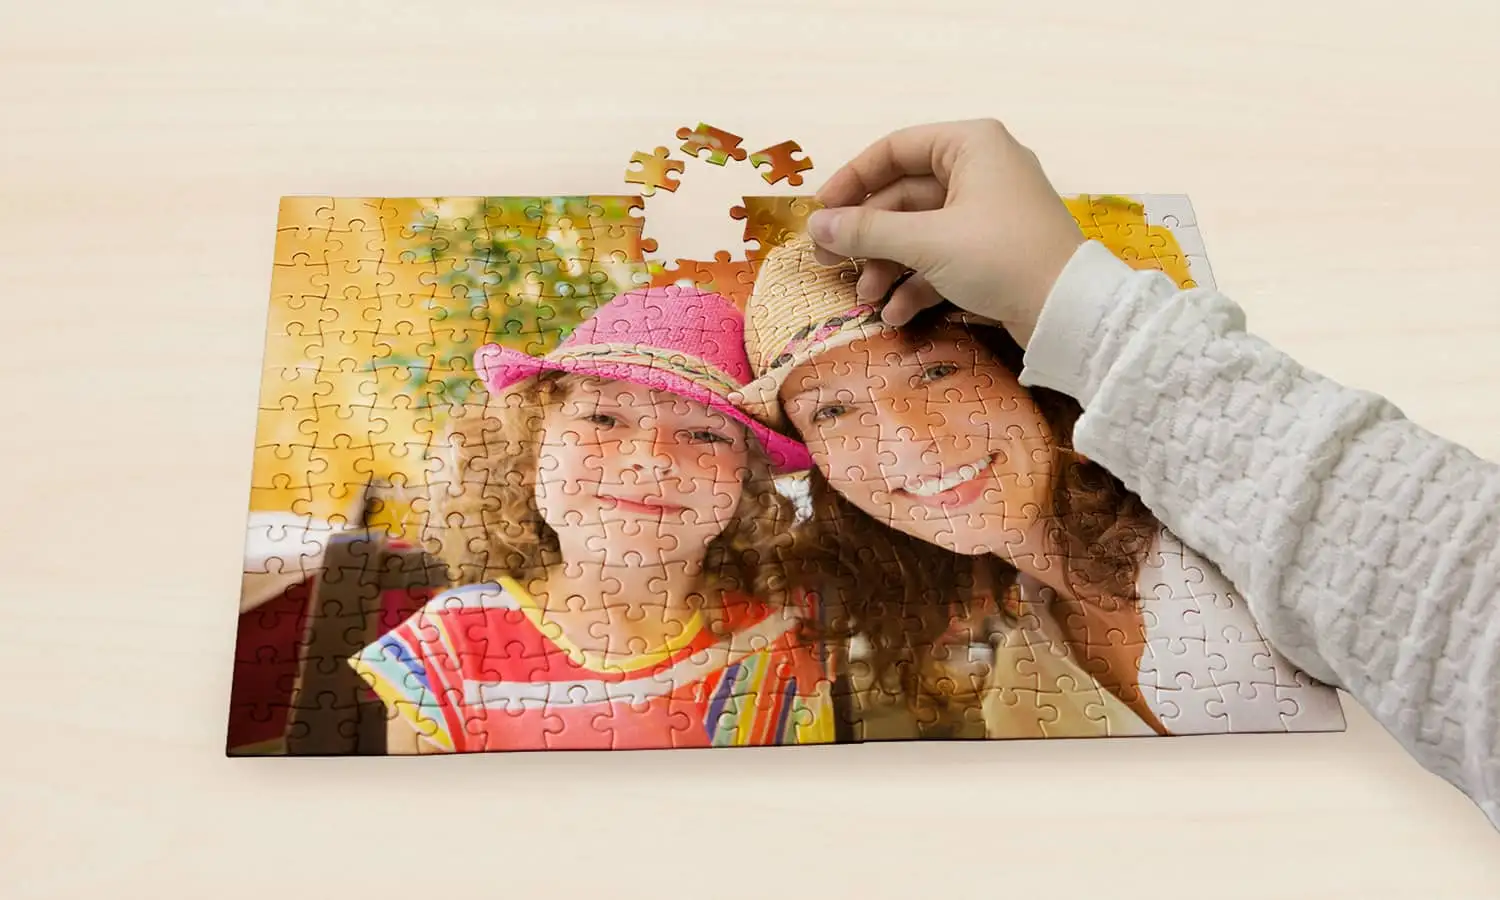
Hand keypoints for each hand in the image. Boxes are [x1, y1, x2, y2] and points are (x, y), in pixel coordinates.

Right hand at [807, 119, 1084, 346]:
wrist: (1069, 312)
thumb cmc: (1001, 257)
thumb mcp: (927, 242)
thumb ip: (867, 231)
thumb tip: (815, 226)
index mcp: (970, 145)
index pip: (895, 148)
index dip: (852, 180)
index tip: (820, 214)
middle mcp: (980, 169)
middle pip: (903, 195)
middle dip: (868, 237)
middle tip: (830, 266)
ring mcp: (988, 212)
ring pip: (920, 230)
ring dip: (888, 265)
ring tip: (867, 299)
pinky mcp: (993, 250)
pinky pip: (942, 256)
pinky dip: (917, 282)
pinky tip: (896, 313)